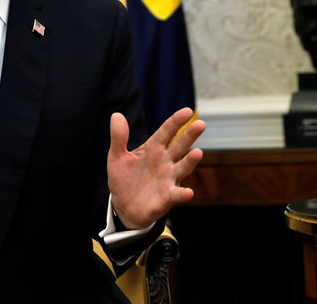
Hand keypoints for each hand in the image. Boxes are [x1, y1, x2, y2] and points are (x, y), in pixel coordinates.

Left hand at [107, 108, 204, 228]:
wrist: (123, 206)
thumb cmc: (124, 178)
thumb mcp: (116, 157)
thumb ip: (118, 137)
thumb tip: (116, 115)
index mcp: (153, 149)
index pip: (166, 132)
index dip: (176, 121)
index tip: (187, 111)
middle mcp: (165, 162)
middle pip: (179, 146)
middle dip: (189, 136)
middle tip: (200, 124)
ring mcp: (168, 179)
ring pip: (182, 168)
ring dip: (190, 161)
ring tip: (198, 152)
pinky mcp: (167, 197)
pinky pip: (177, 195)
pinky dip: (183, 194)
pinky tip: (188, 192)